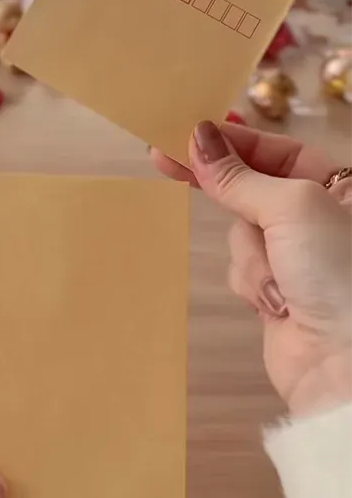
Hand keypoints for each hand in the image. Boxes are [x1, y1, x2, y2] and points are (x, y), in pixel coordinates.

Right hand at [152, 122, 351, 416]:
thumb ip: (239, 176)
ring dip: (251, 256)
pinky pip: (242, 272)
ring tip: (280, 283)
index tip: (186, 134)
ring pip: (240, 235)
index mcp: (338, 187)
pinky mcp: (275, 294)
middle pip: (251, 188)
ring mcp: (295, 258)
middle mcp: (317, 218)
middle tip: (164, 160)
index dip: (232, 141)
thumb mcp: (291, 206)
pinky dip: (252, 285)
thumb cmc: (336, 271)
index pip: (276, 151)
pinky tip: (277, 306)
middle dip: (220, 186)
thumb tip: (199, 139)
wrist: (346, 363)